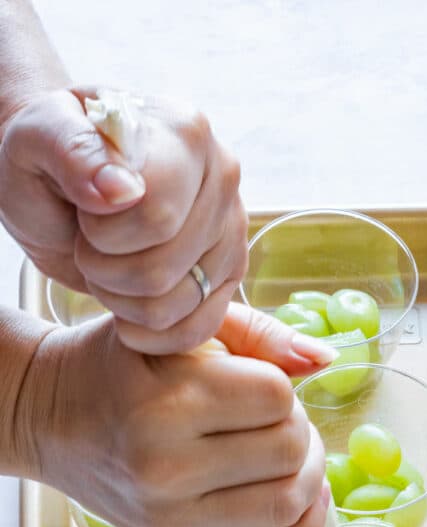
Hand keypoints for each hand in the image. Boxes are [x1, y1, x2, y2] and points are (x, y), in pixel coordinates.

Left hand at [0, 88, 246, 352]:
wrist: (64, 183)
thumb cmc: (49, 157)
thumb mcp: (35, 138)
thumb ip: (71, 151)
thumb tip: (122, 190)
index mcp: (186, 133)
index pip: (157, 217)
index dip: (103, 234)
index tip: (83, 211)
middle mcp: (224, 178)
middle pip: (163, 269)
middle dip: (105, 270)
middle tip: (86, 242)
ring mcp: (232, 229)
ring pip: (177, 305)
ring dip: (122, 300)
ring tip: (107, 264)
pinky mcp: (231, 273)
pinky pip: (198, 329)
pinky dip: (151, 333)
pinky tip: (124, 310)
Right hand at [23, 304, 336, 526]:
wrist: (46, 415)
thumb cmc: (116, 365)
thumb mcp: (177, 331)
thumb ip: (258, 336)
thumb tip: (326, 362)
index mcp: (167, 402)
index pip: (277, 396)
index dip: (281, 385)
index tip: (259, 383)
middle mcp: (167, 467)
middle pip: (288, 451)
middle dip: (298, 428)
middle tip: (274, 418)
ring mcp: (172, 515)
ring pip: (287, 503)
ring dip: (308, 475)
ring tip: (289, 454)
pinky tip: (307, 499)